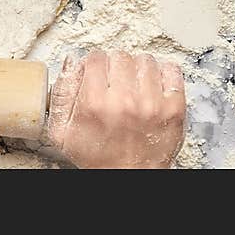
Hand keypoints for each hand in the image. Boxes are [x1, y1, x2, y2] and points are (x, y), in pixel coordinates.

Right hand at [47, 51, 185, 168]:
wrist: (126, 177)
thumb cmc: (96, 157)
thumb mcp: (61, 131)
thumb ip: (61, 93)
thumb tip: (71, 62)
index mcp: (94, 102)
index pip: (95, 58)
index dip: (94, 64)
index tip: (96, 74)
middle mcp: (125, 100)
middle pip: (120, 56)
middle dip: (115, 66)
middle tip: (114, 82)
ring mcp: (152, 104)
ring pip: (145, 60)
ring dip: (138, 68)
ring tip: (134, 83)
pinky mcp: (174, 109)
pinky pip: (172, 71)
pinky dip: (163, 72)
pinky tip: (153, 84)